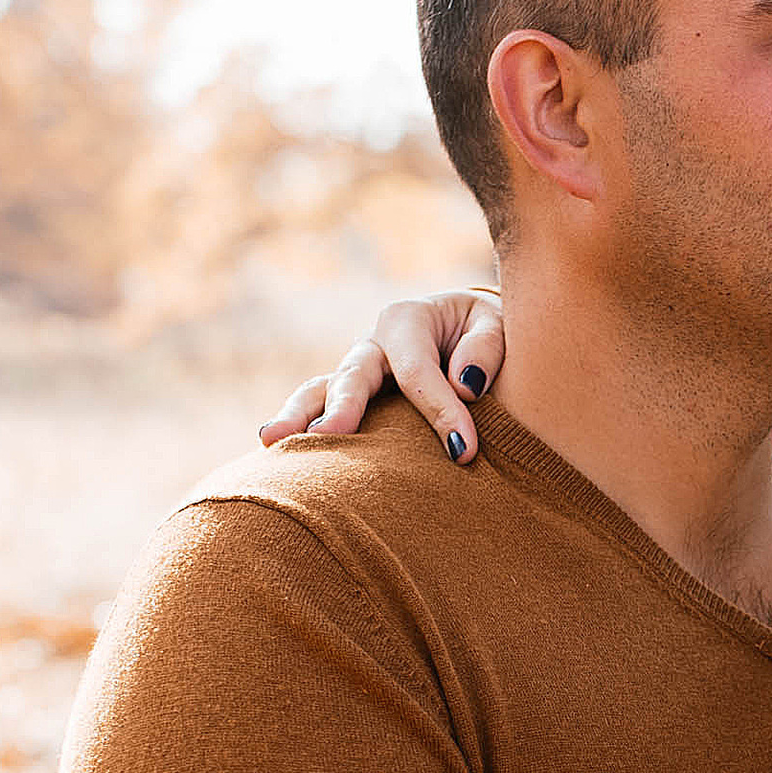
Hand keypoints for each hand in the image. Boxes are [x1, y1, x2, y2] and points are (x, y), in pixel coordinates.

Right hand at [257, 293, 508, 455]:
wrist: (473, 332)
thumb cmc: (488, 333)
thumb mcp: (498, 325)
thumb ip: (485, 348)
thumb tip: (466, 384)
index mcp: (408, 319)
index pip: (417, 370)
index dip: (438, 409)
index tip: (462, 451)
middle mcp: (373, 344)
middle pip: (353, 375)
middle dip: (343, 406)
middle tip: (331, 434)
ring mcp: (356, 372)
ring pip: (320, 391)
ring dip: (298, 417)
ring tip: (273, 441)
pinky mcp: (350, 399)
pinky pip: (320, 411)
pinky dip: (299, 428)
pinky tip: (275, 453)